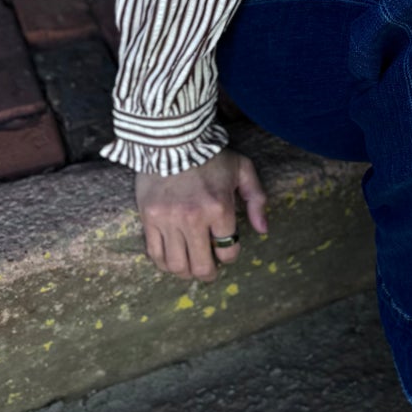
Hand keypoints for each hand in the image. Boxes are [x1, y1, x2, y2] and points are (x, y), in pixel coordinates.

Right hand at [134, 147, 268, 283]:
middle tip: (210, 271)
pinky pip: (155, 253)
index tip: (227, 250)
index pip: (228, 250)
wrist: (171, 137)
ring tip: (190, 267)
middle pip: (201, 266)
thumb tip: (263, 229)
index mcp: (220, 208)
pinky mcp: (149, 218)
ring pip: (176, 265)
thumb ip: (257, 198)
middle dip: (209, 273)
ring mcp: (168, 220)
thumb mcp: (242, 168)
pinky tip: (171, 260)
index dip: (230, 255)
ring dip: (186, 272)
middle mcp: (193, 219)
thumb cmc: (210, 154)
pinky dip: (164, 263)